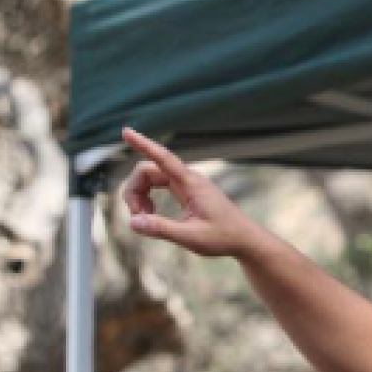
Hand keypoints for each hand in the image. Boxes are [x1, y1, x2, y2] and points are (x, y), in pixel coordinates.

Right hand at [120, 127, 260, 257]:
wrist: (245, 240)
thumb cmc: (224, 237)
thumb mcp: (191, 237)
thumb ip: (161, 229)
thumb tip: (133, 222)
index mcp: (192, 184)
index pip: (163, 158)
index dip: (143, 144)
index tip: (126, 131)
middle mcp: (188, 179)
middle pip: (148, 171)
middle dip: (134, 190)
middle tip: (138, 218)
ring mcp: (187, 184)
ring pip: (151, 178)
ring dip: (140, 195)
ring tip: (145, 219)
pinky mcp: (187, 192)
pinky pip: (159, 186)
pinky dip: (148, 198)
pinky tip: (152, 215)